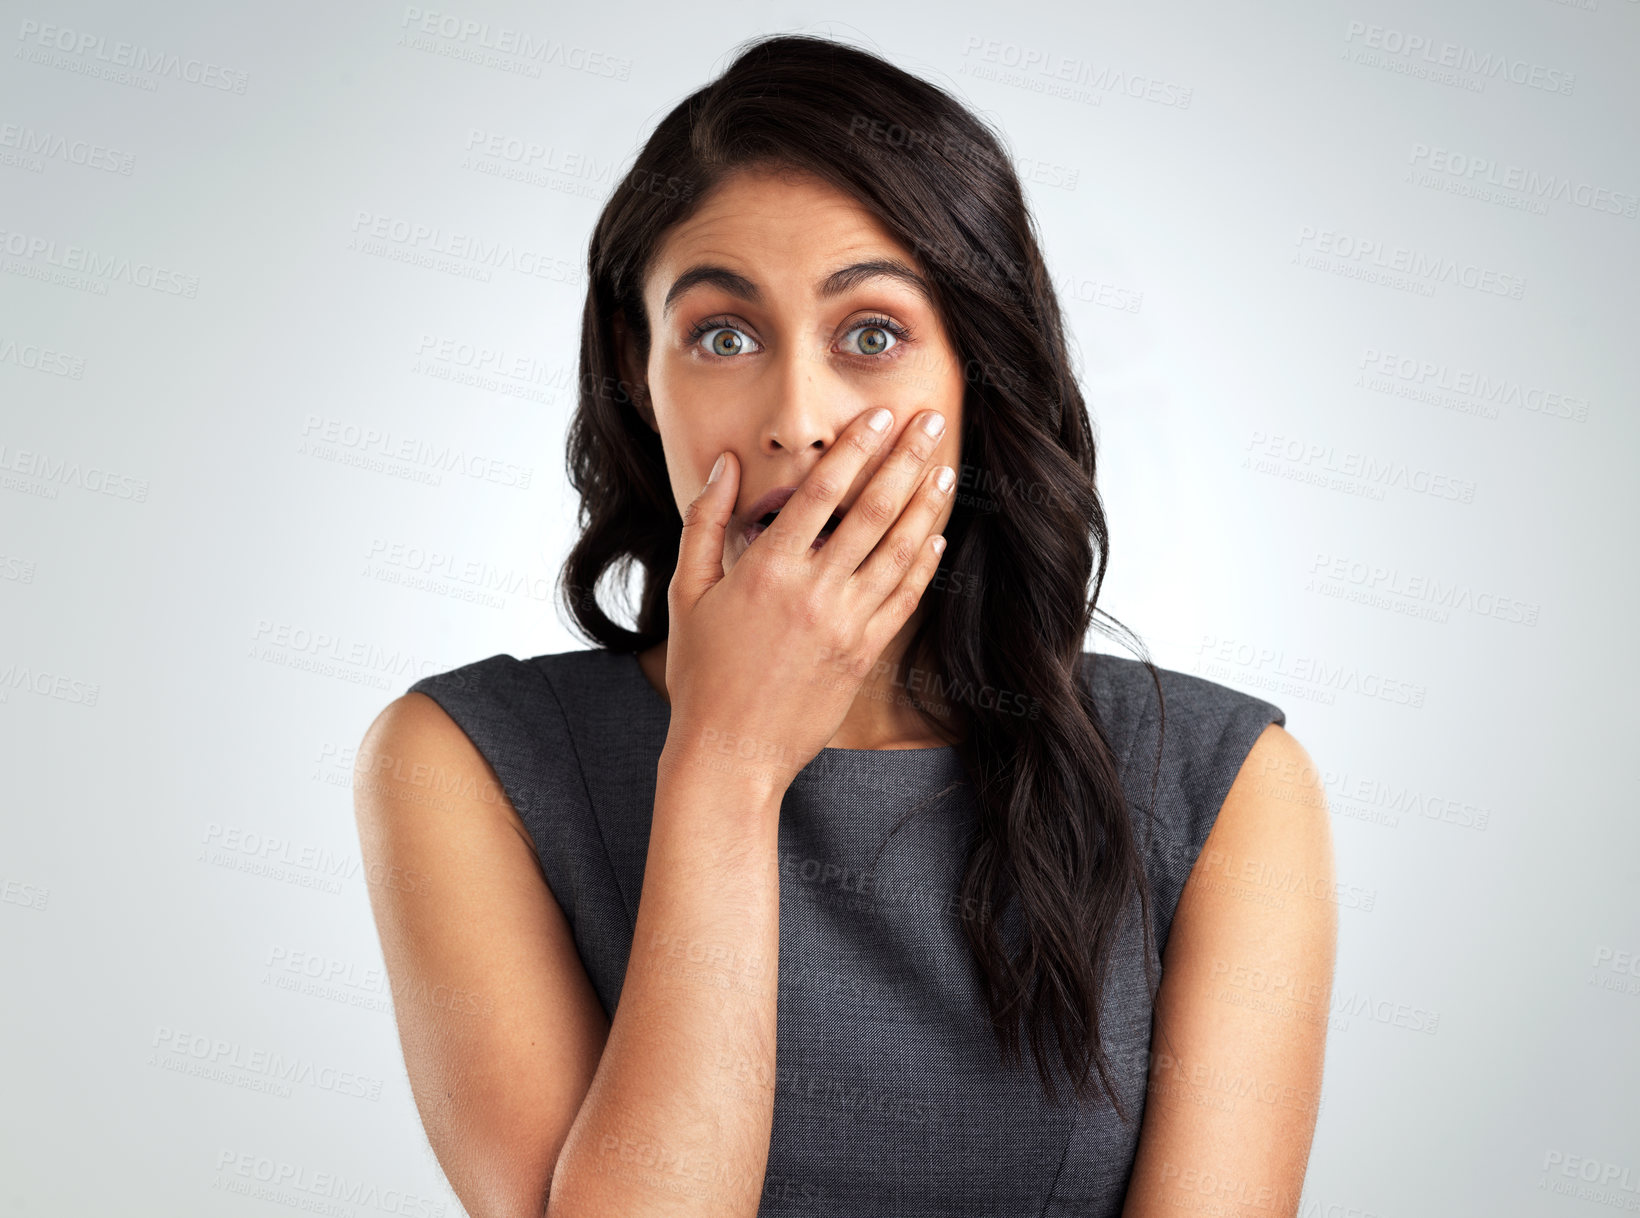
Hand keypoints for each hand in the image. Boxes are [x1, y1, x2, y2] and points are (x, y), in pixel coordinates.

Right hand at [659, 406, 953, 794]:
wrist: (732, 753)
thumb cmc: (701, 674)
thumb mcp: (687, 593)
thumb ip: (705, 523)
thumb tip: (726, 466)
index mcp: (768, 571)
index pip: (821, 493)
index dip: (854, 448)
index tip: (878, 415)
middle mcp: (814, 592)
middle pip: (873, 511)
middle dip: (905, 460)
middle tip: (931, 423)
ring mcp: (846, 625)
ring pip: (899, 551)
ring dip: (926, 504)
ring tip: (946, 467)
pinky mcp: (864, 654)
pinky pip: (904, 598)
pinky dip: (924, 563)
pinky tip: (935, 534)